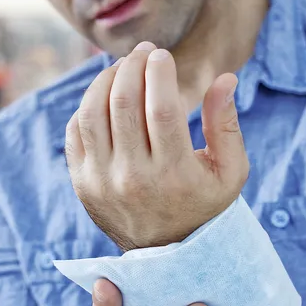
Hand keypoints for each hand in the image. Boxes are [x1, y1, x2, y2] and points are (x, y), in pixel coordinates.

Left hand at [65, 41, 249, 250]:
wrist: (167, 253)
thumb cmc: (203, 202)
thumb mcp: (229, 170)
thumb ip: (227, 123)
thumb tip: (225, 78)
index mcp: (174, 173)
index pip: (160, 108)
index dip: (159, 73)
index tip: (162, 55)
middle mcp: (134, 178)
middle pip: (124, 103)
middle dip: (132, 66)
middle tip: (144, 52)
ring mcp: (103, 182)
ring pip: (93, 112)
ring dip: (106, 79)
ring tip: (122, 66)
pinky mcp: (82, 184)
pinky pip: (75, 132)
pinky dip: (88, 105)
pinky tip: (106, 94)